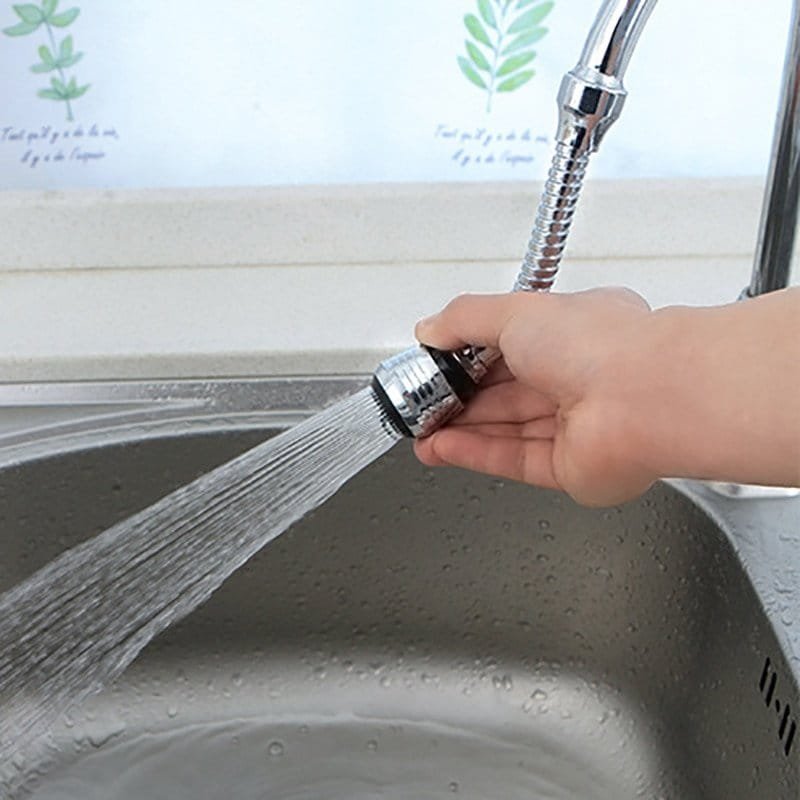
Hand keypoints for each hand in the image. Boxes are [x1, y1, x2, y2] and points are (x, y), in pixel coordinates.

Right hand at [413, 288, 658, 506]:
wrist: (646, 399)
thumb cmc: (601, 345)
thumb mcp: (513, 311)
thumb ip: (463, 320)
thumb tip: (429, 329)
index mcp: (573, 333)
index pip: (510, 347)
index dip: (467, 358)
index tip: (434, 367)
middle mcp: (578, 380)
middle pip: (504, 395)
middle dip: (457, 400)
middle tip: (419, 405)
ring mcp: (576, 427)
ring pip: (505, 431)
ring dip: (459, 431)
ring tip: (420, 432)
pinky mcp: (572, 468)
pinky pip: (514, 460)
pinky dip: (475, 454)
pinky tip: (442, 448)